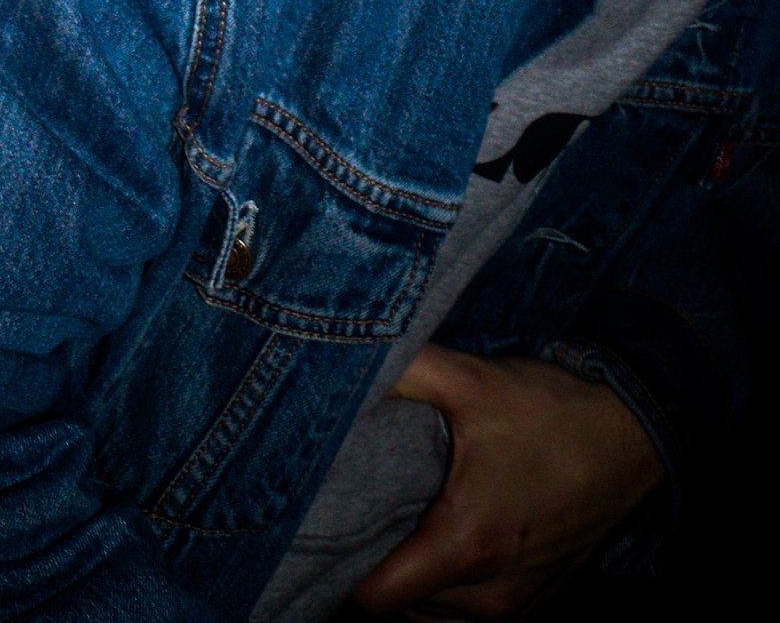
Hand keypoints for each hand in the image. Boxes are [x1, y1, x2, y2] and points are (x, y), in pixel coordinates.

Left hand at [348, 346, 661, 613]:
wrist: (632, 437)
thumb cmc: (550, 411)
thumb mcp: (467, 377)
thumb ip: (398, 370)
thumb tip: (335, 360)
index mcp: (468, 544)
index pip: (377, 600)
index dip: (342, 568)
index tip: (326, 528)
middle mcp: (492, 595)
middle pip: (402, 606)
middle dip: (378, 561)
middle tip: (366, 506)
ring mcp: (519, 607)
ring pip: (434, 613)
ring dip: (416, 577)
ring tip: (407, 517)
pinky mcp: (537, 606)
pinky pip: (469, 614)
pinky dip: (451, 586)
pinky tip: (447, 532)